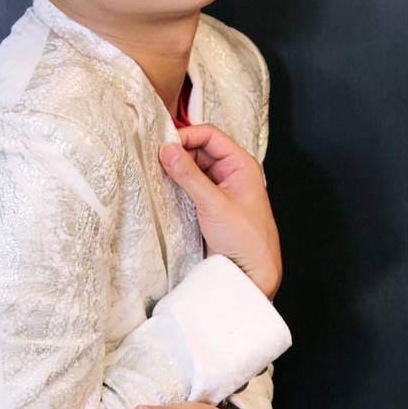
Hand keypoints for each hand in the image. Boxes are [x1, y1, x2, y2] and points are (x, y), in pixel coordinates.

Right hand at [159, 124, 281, 298]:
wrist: (251, 273)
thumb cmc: (244, 239)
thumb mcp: (213, 204)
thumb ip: (188, 175)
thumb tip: (167, 149)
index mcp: (241, 164)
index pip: (210, 135)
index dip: (186, 136)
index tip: (163, 146)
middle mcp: (232, 171)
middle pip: (200, 149)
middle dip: (179, 152)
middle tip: (156, 161)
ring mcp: (222, 187)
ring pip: (194, 167)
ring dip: (177, 169)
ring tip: (158, 174)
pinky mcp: (212, 202)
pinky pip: (193, 184)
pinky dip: (179, 183)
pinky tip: (166, 188)